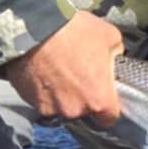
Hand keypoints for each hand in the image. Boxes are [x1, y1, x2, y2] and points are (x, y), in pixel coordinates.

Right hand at [5, 13, 123, 127]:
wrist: (35, 30)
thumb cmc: (73, 33)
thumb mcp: (109, 36)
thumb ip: (116, 54)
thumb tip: (113, 58)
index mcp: (99, 99)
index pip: (109, 118)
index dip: (107, 107)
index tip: (104, 96)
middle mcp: (75, 110)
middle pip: (83, 110)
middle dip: (82, 96)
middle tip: (77, 74)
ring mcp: (52, 108)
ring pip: (62, 106)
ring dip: (61, 93)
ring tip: (58, 71)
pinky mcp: (31, 102)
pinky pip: (42, 100)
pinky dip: (43, 90)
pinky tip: (44, 73)